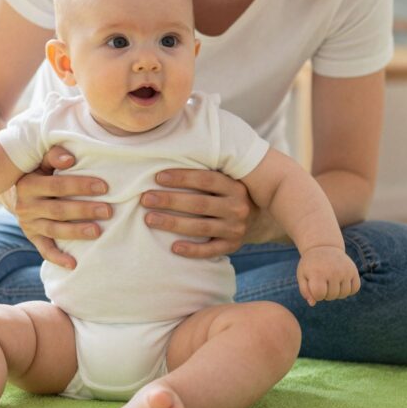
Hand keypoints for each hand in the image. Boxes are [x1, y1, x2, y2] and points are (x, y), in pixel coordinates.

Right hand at [14, 146, 110, 268]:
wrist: (20, 193)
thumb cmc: (41, 173)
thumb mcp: (42, 161)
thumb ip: (54, 155)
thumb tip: (70, 158)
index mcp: (29, 184)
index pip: (57, 185)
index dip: (80, 185)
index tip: (104, 186)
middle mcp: (26, 206)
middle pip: (58, 210)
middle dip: (84, 210)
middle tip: (108, 211)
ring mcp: (29, 224)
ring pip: (55, 230)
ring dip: (77, 232)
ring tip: (98, 232)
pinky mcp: (33, 238)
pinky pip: (45, 250)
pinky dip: (58, 258)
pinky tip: (74, 264)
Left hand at [140, 169, 269, 257]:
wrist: (259, 220)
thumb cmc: (229, 196)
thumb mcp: (227, 181)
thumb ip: (206, 174)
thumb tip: (169, 157)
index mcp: (235, 187)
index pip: (206, 180)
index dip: (182, 178)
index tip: (157, 177)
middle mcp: (237, 207)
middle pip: (199, 203)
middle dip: (170, 200)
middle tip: (146, 199)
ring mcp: (235, 229)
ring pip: (201, 227)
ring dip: (173, 223)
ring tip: (149, 219)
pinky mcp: (232, 246)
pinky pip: (210, 250)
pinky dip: (192, 250)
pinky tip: (173, 247)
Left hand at [296, 246, 359, 306]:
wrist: (323, 247)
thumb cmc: (311, 265)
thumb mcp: (303, 275)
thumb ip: (305, 291)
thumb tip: (313, 303)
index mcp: (318, 273)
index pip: (319, 295)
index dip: (316, 295)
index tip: (314, 286)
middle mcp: (333, 272)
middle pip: (332, 296)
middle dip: (326, 293)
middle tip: (323, 283)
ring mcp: (345, 271)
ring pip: (344, 294)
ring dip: (337, 293)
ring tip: (331, 283)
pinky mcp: (354, 270)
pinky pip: (355, 288)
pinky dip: (349, 289)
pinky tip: (341, 283)